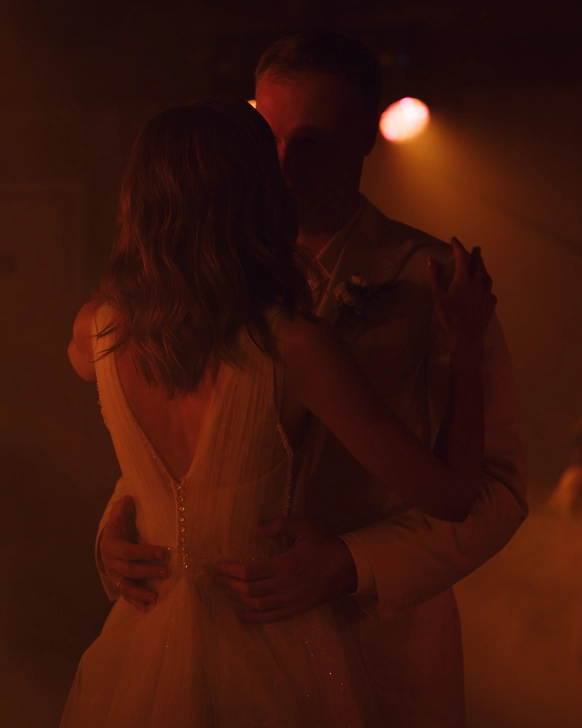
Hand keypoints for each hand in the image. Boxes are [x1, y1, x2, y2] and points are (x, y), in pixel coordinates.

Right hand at [98, 495, 167, 611]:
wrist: (107, 544)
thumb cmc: (118, 530)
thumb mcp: (119, 518)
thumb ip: (123, 510)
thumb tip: (128, 498)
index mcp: (112, 546)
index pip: (128, 551)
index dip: (144, 553)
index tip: (162, 552)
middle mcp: (111, 564)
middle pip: (129, 570)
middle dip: (148, 571)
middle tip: (166, 572)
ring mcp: (115, 576)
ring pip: (127, 587)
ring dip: (142, 592)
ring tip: (156, 598)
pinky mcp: (120, 585)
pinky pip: (127, 596)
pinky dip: (137, 602)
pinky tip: (148, 608)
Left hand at [212, 518, 356, 621]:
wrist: (347, 567)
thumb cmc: (323, 544)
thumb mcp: (304, 527)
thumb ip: (280, 525)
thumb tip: (257, 529)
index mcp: (285, 564)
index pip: (250, 570)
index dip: (231, 570)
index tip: (217, 566)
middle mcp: (285, 585)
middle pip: (249, 589)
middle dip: (229, 584)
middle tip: (215, 578)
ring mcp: (290, 599)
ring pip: (258, 604)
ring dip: (237, 598)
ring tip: (224, 590)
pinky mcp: (296, 609)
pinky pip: (271, 617)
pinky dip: (254, 617)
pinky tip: (241, 614)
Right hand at [428, 237, 496, 350]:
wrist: (466, 335)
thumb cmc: (450, 316)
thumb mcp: (438, 296)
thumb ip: (435, 277)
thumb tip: (432, 259)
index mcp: (463, 279)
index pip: (462, 257)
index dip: (458, 247)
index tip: (454, 240)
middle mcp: (477, 283)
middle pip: (479, 264)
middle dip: (476, 255)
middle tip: (476, 248)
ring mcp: (486, 293)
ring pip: (486, 276)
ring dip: (483, 268)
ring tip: (482, 266)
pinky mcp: (490, 303)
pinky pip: (489, 291)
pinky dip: (486, 286)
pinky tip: (485, 290)